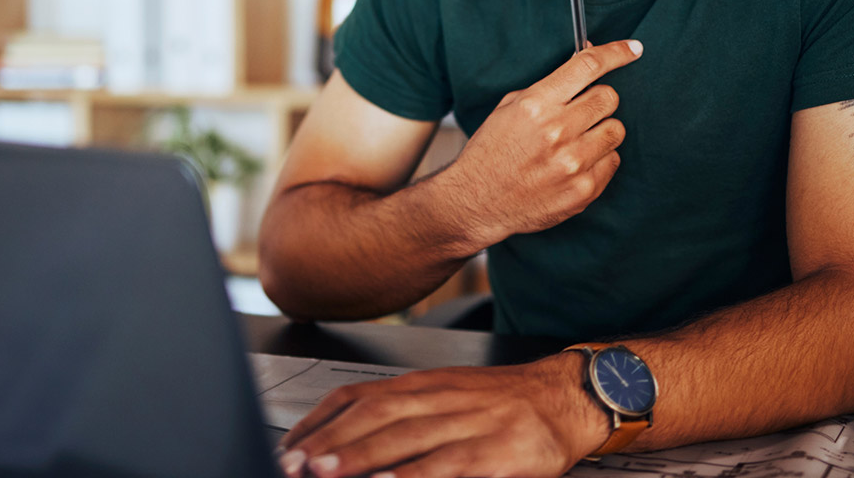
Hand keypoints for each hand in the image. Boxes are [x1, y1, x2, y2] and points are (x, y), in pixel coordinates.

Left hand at [277, 353, 609, 477]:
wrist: (565, 396)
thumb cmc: (500, 403)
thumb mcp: (445, 394)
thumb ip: (400, 412)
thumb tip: (341, 438)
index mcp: (423, 384)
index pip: (358, 396)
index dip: (319, 422)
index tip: (289, 447)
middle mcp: (440, 399)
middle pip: (373, 416)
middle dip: (328, 443)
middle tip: (293, 465)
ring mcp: (468, 425)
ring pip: (406, 438)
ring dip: (360, 456)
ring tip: (324, 471)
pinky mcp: (496, 453)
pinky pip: (450, 464)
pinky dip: (416, 475)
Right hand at [445, 40, 639, 246]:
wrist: (476, 201)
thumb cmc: (491, 152)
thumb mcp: (509, 108)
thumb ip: (549, 86)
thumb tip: (586, 61)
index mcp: (536, 105)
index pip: (588, 66)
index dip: (617, 53)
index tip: (633, 49)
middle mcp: (557, 131)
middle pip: (609, 97)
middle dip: (599, 99)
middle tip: (582, 111)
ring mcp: (572, 163)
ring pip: (616, 130)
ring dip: (601, 130)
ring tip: (577, 141)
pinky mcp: (583, 190)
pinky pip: (612, 161)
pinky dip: (599, 160)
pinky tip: (575, 164)